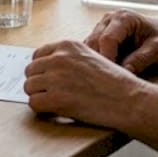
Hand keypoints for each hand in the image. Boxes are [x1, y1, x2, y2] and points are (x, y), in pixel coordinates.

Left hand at [24, 39, 147, 128]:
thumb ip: (69, 58)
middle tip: (52, 95)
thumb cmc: (114, 82)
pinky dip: (42, 110)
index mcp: (67, 45)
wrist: (129, 99)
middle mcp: (59, 58)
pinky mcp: (57, 98)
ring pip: (29, 88)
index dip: (42, 71)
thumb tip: (47, 67)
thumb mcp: (91, 57)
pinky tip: (55, 111)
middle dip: (39, 84)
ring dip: (40, 97)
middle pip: (30, 72)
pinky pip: (33, 104)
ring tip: (56, 103)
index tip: (49, 80)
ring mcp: (56, 78)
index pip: (37, 56)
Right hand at [83, 9, 157, 74]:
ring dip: (95, 62)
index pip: (107, 39)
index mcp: (123, 18)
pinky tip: (104, 71)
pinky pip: (91, 49)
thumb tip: (125, 71)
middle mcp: (109, 19)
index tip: (113, 76)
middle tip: (108, 80)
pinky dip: (95, 60)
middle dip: (99, 62)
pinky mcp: (99, 35)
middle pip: (94, 42)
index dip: (108, 58)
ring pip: (89, 46)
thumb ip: (141, 59)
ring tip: (106, 76)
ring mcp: (102, 26)